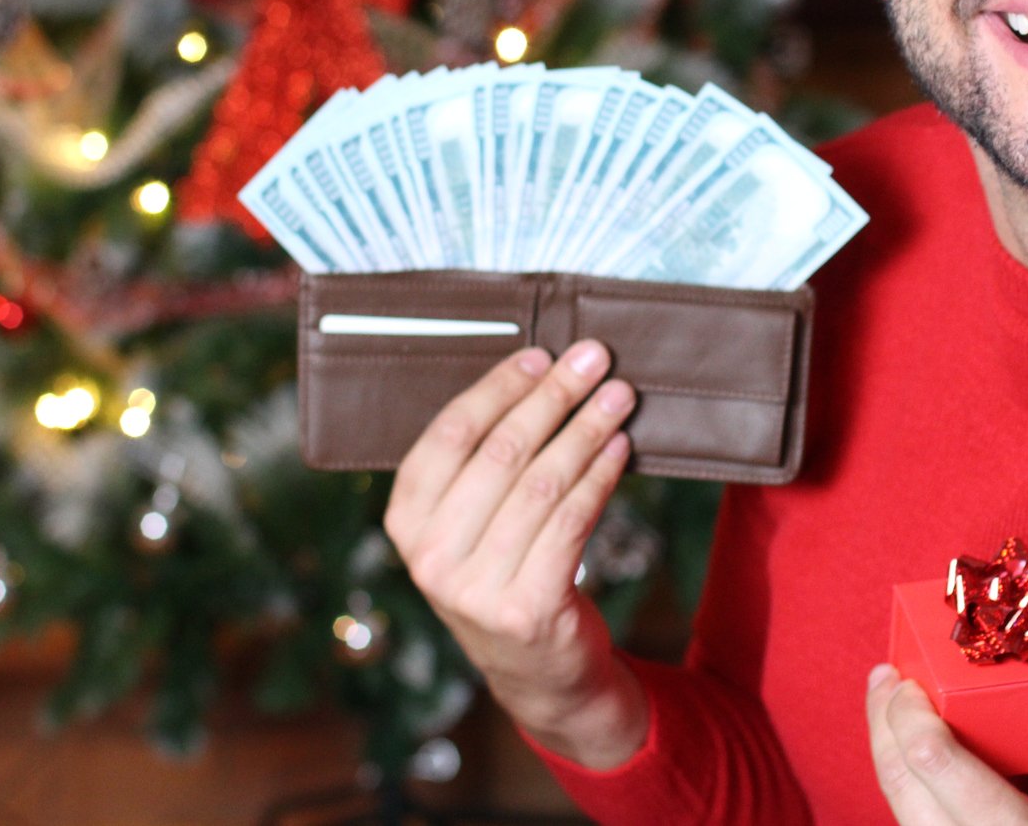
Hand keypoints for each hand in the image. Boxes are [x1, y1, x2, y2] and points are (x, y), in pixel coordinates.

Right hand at [384, 339, 645, 767]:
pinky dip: (600, 477)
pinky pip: (571, 522)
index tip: (541, 354)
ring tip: (619, 397)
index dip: (497, 388)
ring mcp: (475, 588)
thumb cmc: (508, 573)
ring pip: (541, 483)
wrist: (538, 673)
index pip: (447, 435)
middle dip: (554, 397)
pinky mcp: (526, 609)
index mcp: (406, 522)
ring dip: (586, 430)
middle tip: (594, 359)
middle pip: (500, 452)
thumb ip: (483, 464)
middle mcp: (430, 556)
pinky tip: (621, 449)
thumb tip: (537, 373)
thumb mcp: (471, 526)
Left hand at [866, 665, 1027, 824]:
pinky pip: (908, 823)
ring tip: (888, 705)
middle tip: (884, 676)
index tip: (907, 679)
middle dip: (881, 720)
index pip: (933, 762)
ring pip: (893, 804)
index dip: (908, 713)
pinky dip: (901, 782)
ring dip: (884, 750)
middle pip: (896, 779)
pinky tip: (908, 754)